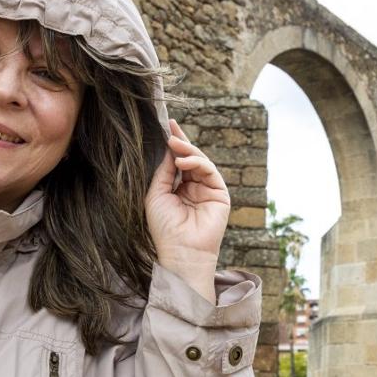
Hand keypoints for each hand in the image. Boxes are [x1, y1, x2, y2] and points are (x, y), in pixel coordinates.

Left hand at [144, 119, 230, 301]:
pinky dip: (197, 163)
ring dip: (187, 151)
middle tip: (170, 131)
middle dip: (180, 143)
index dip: (173, 145)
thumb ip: (163, 171)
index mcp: (178, 189)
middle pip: (190, 158)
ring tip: (174, 145)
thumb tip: (168, 149)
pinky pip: (209, 171)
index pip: (176, 162)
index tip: (166, 126)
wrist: (180, 251)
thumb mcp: (156, 194)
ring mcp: (208, 190)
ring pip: (200, 161)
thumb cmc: (164, 228)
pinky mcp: (220, 194)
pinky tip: (183, 162)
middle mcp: (194, 188)